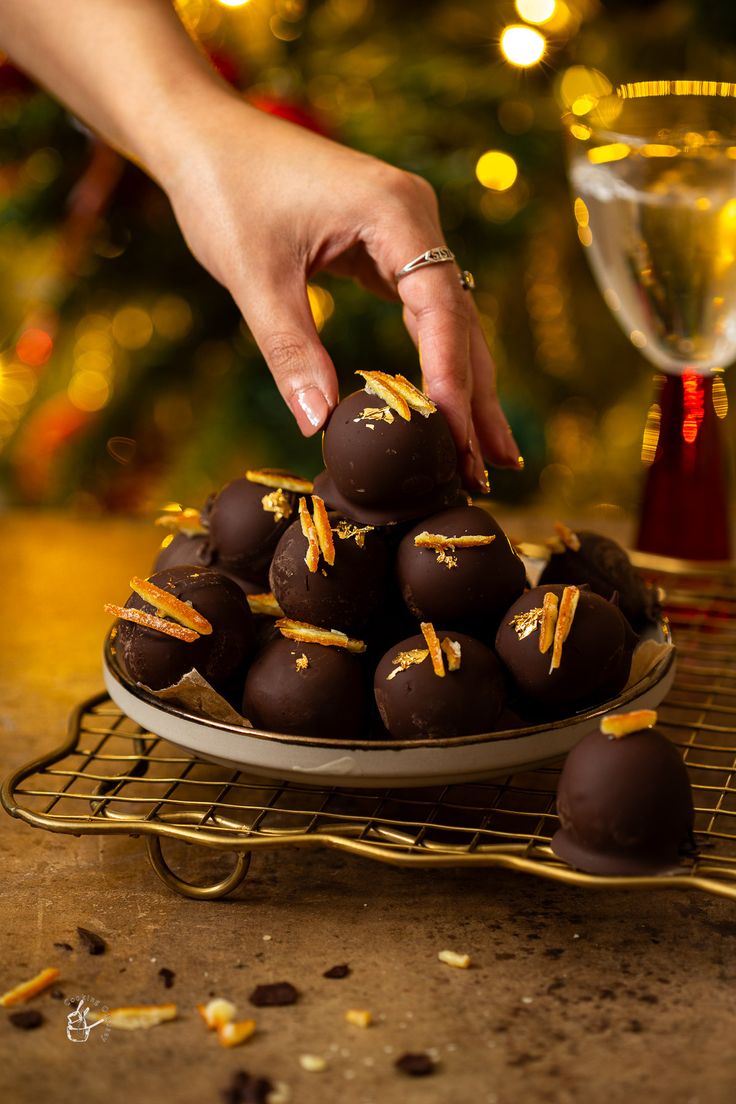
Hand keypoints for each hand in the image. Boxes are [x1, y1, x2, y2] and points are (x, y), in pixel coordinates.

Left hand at [161, 98, 521, 489]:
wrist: (204, 135)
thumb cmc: (225, 190)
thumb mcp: (253, 276)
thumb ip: (289, 350)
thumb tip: (319, 426)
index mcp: (394, 211)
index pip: (439, 306)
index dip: (449, 377)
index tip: (455, 438)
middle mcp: (416, 217)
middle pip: (458, 319)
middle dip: (473, 395)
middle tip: (491, 465)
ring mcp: (406, 232)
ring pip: (448, 320)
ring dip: (463, 384)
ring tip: (483, 453)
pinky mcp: (388, 246)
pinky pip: (423, 311)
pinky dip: (434, 359)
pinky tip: (445, 404)